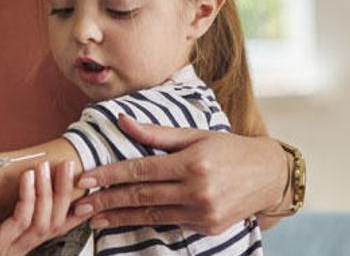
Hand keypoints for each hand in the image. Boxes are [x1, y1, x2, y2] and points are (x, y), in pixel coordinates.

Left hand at [0, 161, 86, 255]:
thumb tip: (12, 176)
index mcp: (20, 242)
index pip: (55, 226)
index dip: (74, 209)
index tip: (86, 187)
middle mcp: (20, 247)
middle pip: (56, 221)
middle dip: (66, 192)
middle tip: (69, 166)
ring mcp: (10, 248)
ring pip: (44, 220)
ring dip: (48, 191)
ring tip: (46, 167)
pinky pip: (21, 219)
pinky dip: (28, 197)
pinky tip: (28, 178)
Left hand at [72, 115, 285, 234]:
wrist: (270, 176)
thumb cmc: (227, 148)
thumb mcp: (194, 134)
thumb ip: (155, 132)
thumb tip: (121, 121)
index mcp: (192, 163)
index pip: (141, 169)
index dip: (110, 175)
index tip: (86, 178)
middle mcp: (197, 190)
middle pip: (141, 195)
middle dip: (107, 200)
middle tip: (80, 204)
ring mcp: (203, 212)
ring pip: (151, 214)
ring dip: (119, 217)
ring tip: (94, 218)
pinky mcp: (207, 227)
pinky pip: (168, 222)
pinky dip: (144, 221)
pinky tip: (124, 220)